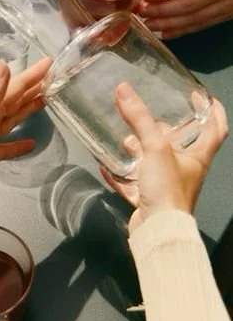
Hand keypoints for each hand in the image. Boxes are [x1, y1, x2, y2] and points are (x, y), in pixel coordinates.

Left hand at [0, 57, 51, 210]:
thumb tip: (5, 64)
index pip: (13, 88)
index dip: (31, 75)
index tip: (50, 62)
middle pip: (13, 100)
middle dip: (32, 88)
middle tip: (53, 77)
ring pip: (11, 120)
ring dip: (26, 110)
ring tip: (46, 100)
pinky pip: (5, 148)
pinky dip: (18, 146)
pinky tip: (32, 144)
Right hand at [100, 83, 227, 233]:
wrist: (157, 230)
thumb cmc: (167, 188)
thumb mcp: (155, 148)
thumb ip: (139, 119)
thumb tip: (123, 89)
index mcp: (198, 157)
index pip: (215, 129)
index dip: (212, 110)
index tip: (200, 95)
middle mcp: (185, 171)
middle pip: (181, 146)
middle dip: (166, 130)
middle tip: (150, 117)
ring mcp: (166, 187)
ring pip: (155, 165)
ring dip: (142, 151)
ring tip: (126, 138)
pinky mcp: (148, 201)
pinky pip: (134, 184)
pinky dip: (121, 175)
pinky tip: (106, 166)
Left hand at [141, 0, 232, 38]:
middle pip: (187, 4)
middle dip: (161, 11)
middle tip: (141, 13)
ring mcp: (227, 3)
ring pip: (194, 18)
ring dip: (168, 24)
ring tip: (148, 25)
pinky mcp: (227, 14)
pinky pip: (202, 25)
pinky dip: (182, 31)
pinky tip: (165, 33)